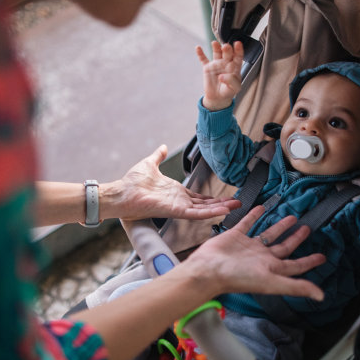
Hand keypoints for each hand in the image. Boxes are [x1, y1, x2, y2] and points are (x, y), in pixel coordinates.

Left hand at [112, 145, 240, 219]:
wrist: (120, 193)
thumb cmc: (131, 182)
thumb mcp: (149, 165)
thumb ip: (158, 156)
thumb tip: (161, 147)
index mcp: (175, 192)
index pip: (198, 198)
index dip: (212, 198)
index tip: (226, 197)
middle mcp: (179, 201)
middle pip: (206, 205)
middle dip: (222, 204)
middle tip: (238, 203)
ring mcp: (178, 207)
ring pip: (204, 209)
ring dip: (221, 208)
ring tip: (237, 206)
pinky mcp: (175, 211)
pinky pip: (195, 213)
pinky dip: (210, 212)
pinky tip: (223, 210)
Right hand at [186, 206, 325, 300]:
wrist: (209, 269)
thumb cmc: (238, 278)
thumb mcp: (272, 282)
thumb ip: (296, 287)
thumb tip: (321, 296)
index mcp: (271, 269)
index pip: (295, 265)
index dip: (309, 261)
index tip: (322, 257)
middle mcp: (261, 257)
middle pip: (283, 247)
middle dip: (296, 239)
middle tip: (307, 229)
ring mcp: (248, 246)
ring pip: (268, 234)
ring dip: (279, 226)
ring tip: (291, 217)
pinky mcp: (235, 236)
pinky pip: (248, 223)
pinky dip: (255, 215)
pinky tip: (262, 208)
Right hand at [196, 41, 243, 110]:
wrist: (218, 97)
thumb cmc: (228, 91)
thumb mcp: (235, 88)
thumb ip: (231, 81)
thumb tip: (221, 76)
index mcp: (235, 67)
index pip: (238, 57)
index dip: (238, 50)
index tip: (238, 44)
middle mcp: (226, 63)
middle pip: (227, 53)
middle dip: (227, 49)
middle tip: (225, 47)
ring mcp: (216, 64)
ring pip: (216, 53)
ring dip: (216, 47)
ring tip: (214, 43)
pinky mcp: (207, 68)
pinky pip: (203, 59)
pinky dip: (200, 54)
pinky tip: (198, 48)